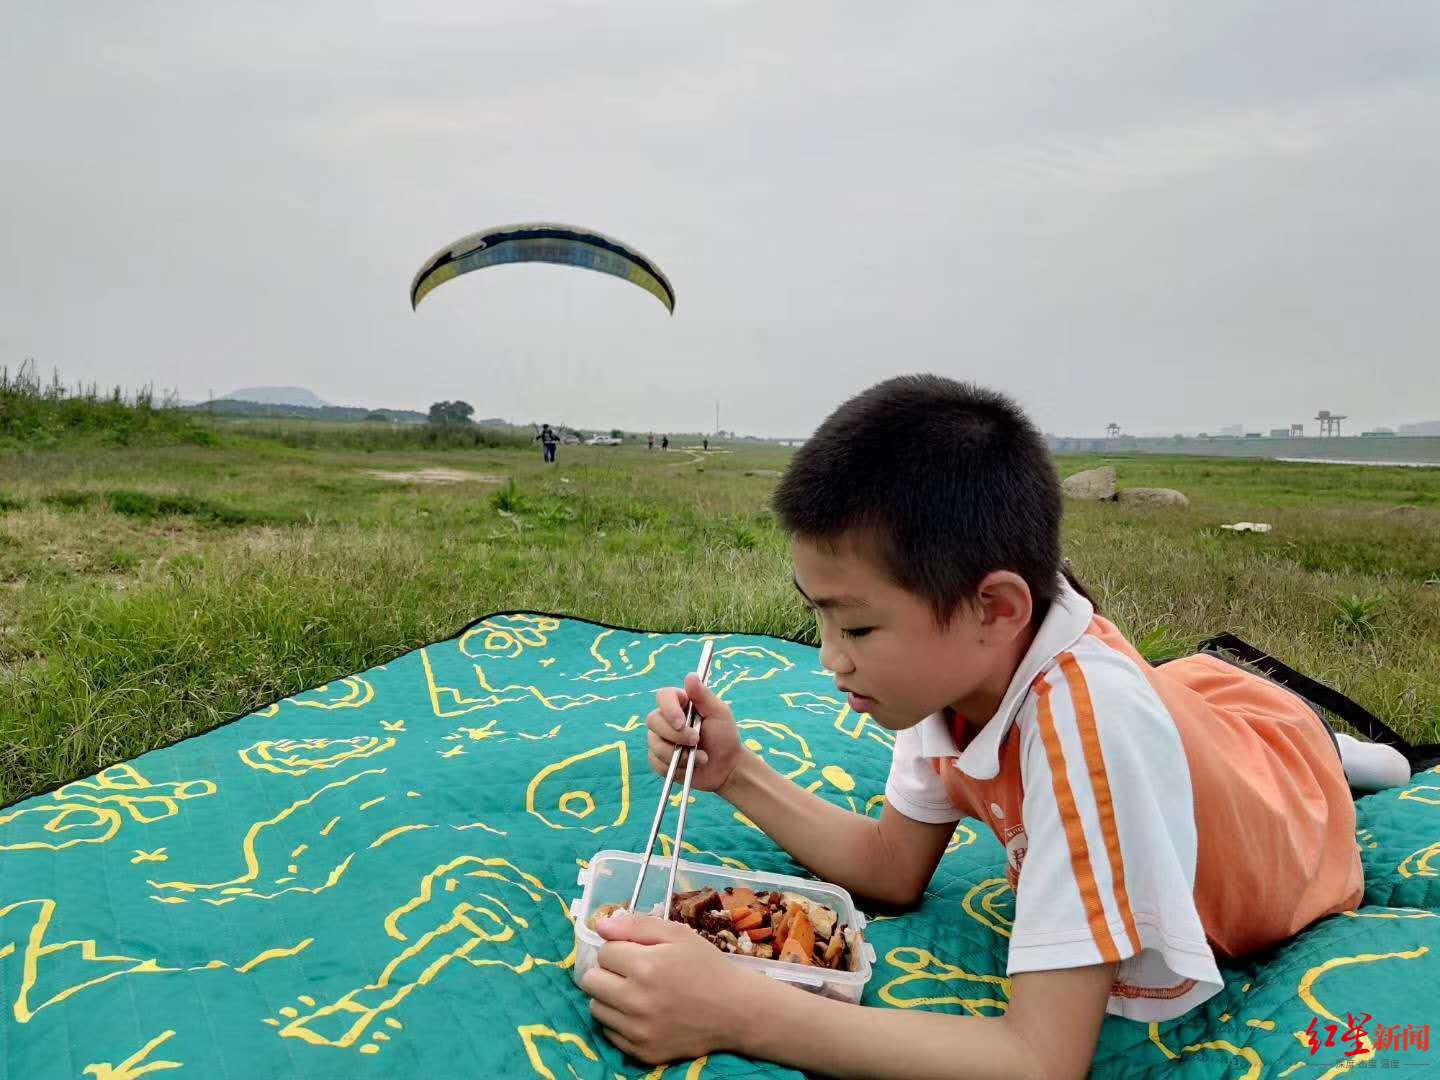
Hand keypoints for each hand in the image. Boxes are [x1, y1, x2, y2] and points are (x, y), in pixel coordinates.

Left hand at [581, 914, 754, 1064]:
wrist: (736, 1010)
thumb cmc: (707, 966)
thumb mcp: (678, 934)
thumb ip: (636, 925)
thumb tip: (600, 926)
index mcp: (645, 967)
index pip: (604, 952)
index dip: (619, 948)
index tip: (637, 952)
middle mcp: (636, 1001)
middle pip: (591, 981)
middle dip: (607, 971)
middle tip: (630, 971)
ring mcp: (637, 1031)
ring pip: (596, 1008)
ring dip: (610, 997)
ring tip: (636, 992)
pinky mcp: (641, 1052)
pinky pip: (609, 1033)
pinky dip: (619, 1021)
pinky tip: (641, 1013)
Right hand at [646, 674, 744, 792]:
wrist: (726, 767)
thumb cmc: (724, 736)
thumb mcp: (719, 713)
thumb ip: (703, 695)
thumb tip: (690, 676)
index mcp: (680, 703)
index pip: (663, 696)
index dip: (668, 709)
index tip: (681, 723)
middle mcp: (666, 719)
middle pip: (653, 720)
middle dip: (675, 735)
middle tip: (696, 741)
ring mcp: (660, 739)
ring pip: (654, 743)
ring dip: (678, 754)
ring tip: (700, 758)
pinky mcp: (658, 759)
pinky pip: (656, 762)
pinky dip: (675, 767)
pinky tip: (690, 767)